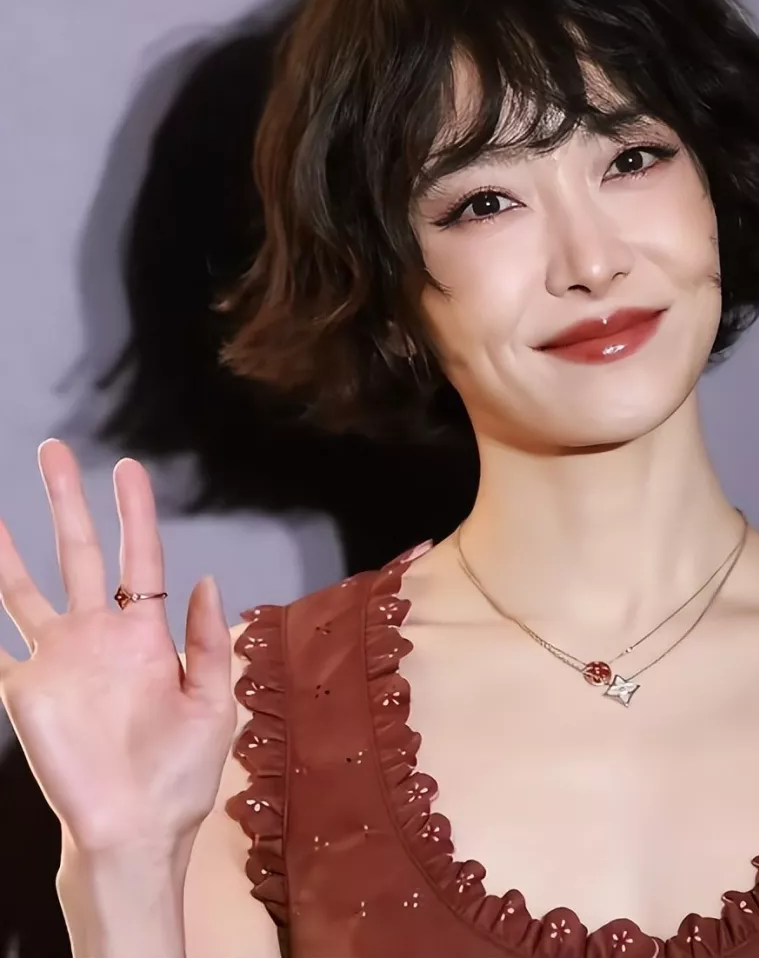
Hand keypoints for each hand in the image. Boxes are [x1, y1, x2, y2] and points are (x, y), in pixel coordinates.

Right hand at [0, 440, 235, 855]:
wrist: (136, 832)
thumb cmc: (179, 774)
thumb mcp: (212, 701)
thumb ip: (205, 639)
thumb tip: (205, 579)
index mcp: (146, 634)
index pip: (140, 557)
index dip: (134, 512)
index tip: (127, 468)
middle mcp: (98, 636)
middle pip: (81, 554)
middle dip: (68, 502)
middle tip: (55, 451)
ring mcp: (59, 660)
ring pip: (26, 589)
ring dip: (10, 550)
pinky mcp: (26, 692)